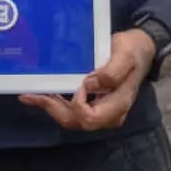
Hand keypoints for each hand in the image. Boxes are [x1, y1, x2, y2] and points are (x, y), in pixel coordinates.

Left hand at [18, 29, 156, 130]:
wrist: (140, 49)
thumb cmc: (133, 51)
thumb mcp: (125, 56)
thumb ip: (112, 72)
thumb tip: (90, 84)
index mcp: (118, 104)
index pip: (90, 117)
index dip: (77, 105)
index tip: (77, 84)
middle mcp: (109, 113)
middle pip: (77, 121)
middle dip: (53, 109)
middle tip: (31, 95)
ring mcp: (102, 110)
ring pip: (72, 118)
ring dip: (51, 108)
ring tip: (31, 95)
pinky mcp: (95, 103)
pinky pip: (73, 110)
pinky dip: (56, 104)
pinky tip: (42, 94)